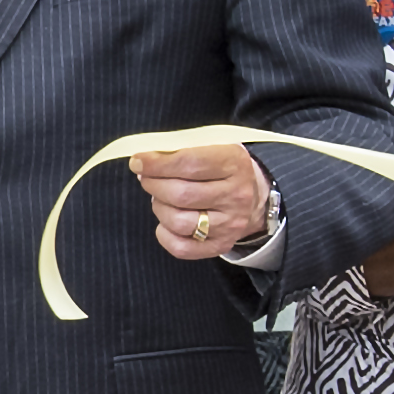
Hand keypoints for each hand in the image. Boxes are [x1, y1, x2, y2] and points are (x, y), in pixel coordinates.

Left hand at [140, 139, 271, 263]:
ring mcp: (230, 224)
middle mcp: (235, 195)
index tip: (138, 161)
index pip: (189, 163)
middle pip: (181, 194)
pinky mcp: (221, 245)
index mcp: (234, 163)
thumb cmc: (224, 167)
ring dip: (159, 207)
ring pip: (179, 222)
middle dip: (153, 184)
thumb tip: (146, 159)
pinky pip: (181, 248)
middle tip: (146, 178)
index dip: (157, 163)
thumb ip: (183, 146)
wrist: (256, 198)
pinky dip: (164, 234)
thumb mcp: (214, 145)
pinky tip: (166, 221)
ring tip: (160, 198)